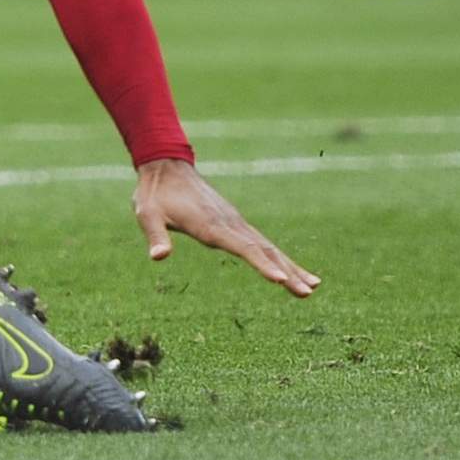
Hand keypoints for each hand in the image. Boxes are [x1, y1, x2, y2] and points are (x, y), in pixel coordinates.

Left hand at [133, 158, 319, 297]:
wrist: (166, 166)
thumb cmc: (154, 194)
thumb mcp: (146, 215)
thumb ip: (155, 236)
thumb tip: (158, 256)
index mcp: (210, 225)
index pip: (241, 247)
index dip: (260, 264)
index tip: (280, 280)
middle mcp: (230, 224)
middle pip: (263, 250)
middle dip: (287, 272)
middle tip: (307, 293)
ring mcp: (236, 222)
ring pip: (268, 247)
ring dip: (290, 267)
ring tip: (313, 287)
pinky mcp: (236, 223)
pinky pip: (262, 243)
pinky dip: (280, 258)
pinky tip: (291, 271)